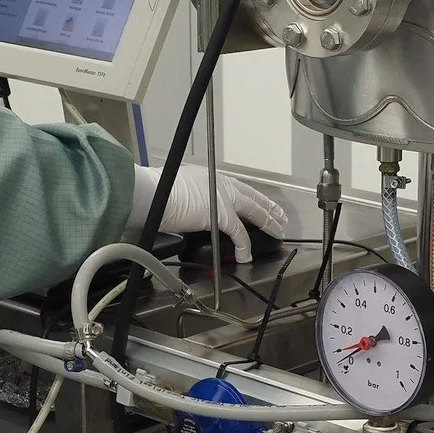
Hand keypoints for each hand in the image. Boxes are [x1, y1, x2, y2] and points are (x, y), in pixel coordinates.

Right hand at [129, 165, 287, 262]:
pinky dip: (244, 246)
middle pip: (253, 197)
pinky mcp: (221, 215)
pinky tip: (246, 256)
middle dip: (269, 208)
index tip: (262, 203)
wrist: (153, 194)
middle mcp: (221, 183)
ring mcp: (224, 197)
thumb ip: (193, 196)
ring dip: (268, 223)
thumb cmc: (158, 192)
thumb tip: (192, 207)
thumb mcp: (179, 187)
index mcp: (211, 176)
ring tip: (278, 232)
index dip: (253, 197)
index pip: (239, 188)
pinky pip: (239, 233)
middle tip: (281, 216)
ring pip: (254, 212)